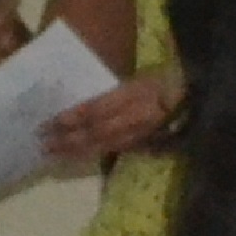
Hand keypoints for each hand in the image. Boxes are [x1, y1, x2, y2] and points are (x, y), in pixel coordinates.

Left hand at [38, 65, 182, 169]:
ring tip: (52, 155)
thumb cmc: (163, 79)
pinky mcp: (143, 143)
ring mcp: (139, 133)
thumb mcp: (136, 78)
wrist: (195, 97)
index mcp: (131, 95)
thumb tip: (78, 104)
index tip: (46, 123)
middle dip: (66, 140)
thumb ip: (111, 92)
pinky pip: (114, 150)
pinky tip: (77, 157)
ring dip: (75, 151)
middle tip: (41, 144)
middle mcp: (133, 117)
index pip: (94, 109)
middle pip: (94, 131)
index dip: (69, 118)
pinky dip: (93, 154)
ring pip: (102, 145)